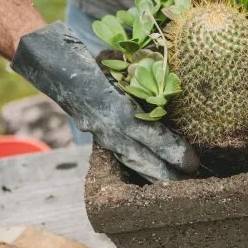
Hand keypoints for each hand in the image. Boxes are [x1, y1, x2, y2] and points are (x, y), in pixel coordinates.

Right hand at [11, 22, 198, 181]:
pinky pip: (120, 156)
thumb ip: (146, 76)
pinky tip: (152, 175)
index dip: (172, 151)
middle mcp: (108, 127)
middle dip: (164, 175)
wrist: (55, 67)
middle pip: (141, 159)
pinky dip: (138, 166)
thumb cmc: (94, 62)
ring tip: (173, 186)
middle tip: (187, 185)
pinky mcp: (97, 136)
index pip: (151, 136)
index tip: (192, 162)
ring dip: (152, 175)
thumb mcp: (122, 67)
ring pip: (130, 162)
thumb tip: (172, 81)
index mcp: (117, 110)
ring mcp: (101, 134)